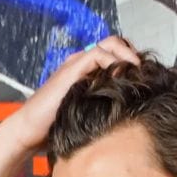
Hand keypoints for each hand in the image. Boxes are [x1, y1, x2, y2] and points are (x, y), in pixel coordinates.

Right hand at [1, 35, 142, 151]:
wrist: (30, 132)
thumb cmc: (55, 130)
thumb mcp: (87, 118)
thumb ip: (103, 111)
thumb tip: (129, 119)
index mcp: (86, 73)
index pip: (115, 56)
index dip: (132, 63)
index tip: (145, 79)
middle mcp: (81, 64)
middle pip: (116, 45)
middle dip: (133, 55)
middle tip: (146, 73)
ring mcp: (76, 64)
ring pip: (110, 44)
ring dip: (128, 56)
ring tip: (140, 73)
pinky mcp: (72, 69)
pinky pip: (98, 54)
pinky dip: (114, 61)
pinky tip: (123, 75)